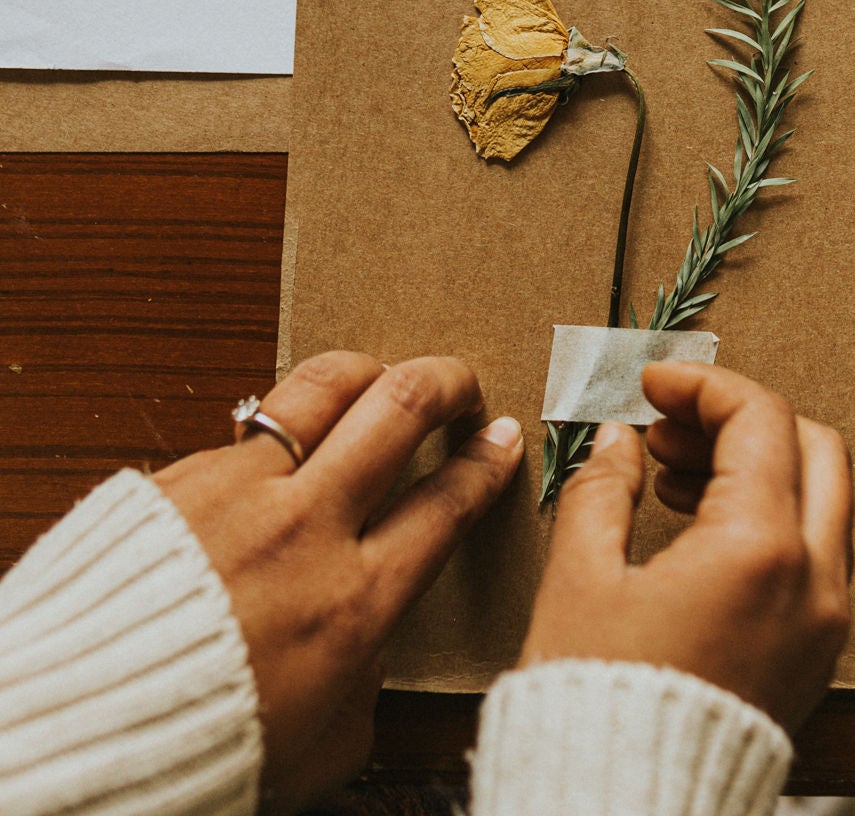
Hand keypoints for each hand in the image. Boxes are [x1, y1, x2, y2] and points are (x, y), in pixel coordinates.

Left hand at [156, 351, 522, 811]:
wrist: (91, 723)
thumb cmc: (202, 746)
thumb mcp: (321, 746)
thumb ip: (367, 684)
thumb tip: (373, 652)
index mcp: (356, 598)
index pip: (448, 501)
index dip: (486, 462)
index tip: (500, 440)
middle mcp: (310, 526)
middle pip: (402, 407)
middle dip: (447, 382)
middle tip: (458, 388)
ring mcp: (247, 488)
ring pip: (327, 383)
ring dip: (370, 370)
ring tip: (382, 377)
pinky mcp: (188, 473)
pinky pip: (253, 423)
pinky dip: (283, 423)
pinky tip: (285, 440)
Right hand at [519, 363, 851, 731]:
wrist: (626, 815)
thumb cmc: (598, 707)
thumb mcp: (580, 580)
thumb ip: (603, 489)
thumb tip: (618, 440)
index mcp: (760, 548)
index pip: (758, 417)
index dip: (701, 384)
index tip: (652, 384)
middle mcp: (814, 581)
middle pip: (813, 446)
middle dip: (741, 418)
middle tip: (668, 427)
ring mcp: (825, 622)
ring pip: (821, 499)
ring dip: (758, 464)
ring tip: (671, 476)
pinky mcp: (815, 655)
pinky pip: (815, 554)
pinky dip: (769, 516)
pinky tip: (697, 525)